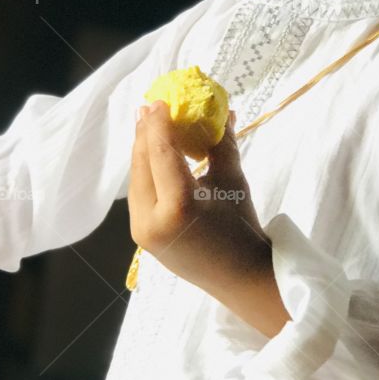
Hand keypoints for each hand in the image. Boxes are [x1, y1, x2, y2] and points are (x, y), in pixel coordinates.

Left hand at [128, 101, 272, 297]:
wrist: (241, 279)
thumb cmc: (242, 229)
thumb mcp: (233, 182)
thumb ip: (221, 144)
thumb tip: (220, 110)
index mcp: (178, 206)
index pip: (161, 153)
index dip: (159, 123)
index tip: (159, 100)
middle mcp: (151, 220)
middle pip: (141, 165)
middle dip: (145, 133)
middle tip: (149, 106)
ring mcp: (142, 231)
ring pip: (136, 179)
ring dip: (143, 152)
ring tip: (149, 125)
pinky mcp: (141, 236)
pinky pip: (140, 195)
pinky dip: (146, 172)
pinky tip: (152, 156)